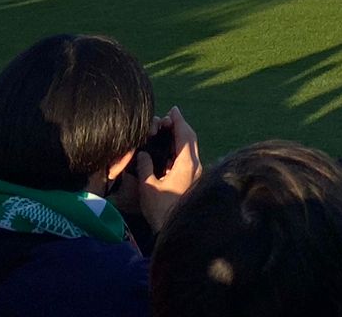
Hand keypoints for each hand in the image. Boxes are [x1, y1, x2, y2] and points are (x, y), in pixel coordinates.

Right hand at [130, 107, 201, 231]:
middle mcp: (196, 166)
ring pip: (191, 149)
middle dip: (180, 126)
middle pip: (191, 139)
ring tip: (169, 131)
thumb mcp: (148, 187)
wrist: (177, 231)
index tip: (173, 110)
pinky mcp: (194, 181)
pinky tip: (171, 152)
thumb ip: (145, 167)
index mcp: (187, 164)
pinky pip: (189, 159)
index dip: (178, 121)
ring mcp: (197, 174)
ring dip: (181, 138)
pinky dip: (181, 150)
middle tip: (169, 117)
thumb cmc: (160, 210)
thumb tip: (143, 153)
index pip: (184, 135)